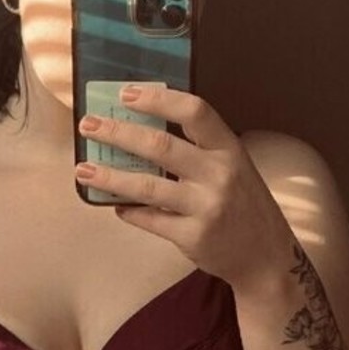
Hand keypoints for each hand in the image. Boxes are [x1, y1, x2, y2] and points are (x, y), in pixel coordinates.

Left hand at [75, 84, 294, 291]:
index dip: (159, 99)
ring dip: (110, 177)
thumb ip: (199, 149)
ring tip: (83, 170)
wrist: (265, 256)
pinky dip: (129, 211)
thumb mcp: (234, 167)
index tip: (126, 94)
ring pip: (147, 186)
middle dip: (118, 133)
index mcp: (229, 149)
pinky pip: (151, 220)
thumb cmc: (243, 205)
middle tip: (89, 126)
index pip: (194, 112)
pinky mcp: (193, 237)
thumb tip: (142, 130)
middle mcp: (219, 175)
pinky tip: (114, 205)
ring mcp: (206, 207)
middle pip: (160, 146)